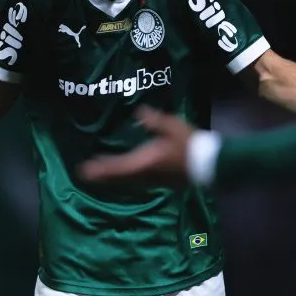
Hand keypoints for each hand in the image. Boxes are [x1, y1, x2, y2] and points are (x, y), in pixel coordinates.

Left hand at [78, 106, 195, 185]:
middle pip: (120, 178)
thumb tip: (138, 112)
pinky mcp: (163, 183)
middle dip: (103, 176)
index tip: (85, 169)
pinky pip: (138, 183)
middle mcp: (147, 174)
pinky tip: (125, 179)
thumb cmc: (191, 143)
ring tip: (100, 178)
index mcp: (146, 160)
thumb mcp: (172, 125)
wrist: (211, 163)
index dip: (101, 168)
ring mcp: (155, 181)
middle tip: (85, 176)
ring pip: (128, 183)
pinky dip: (126, 182)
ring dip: (113, 181)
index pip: (118, 166)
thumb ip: (153, 120)